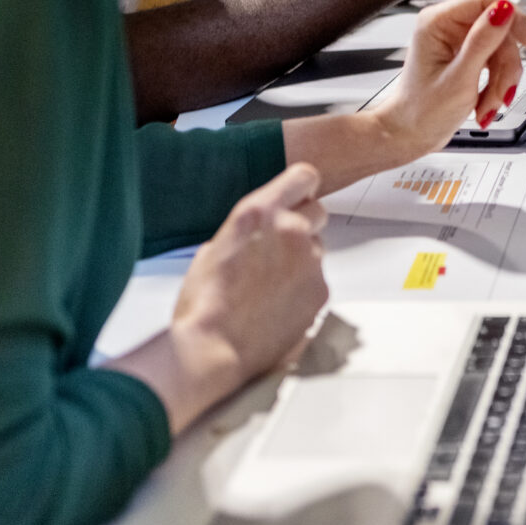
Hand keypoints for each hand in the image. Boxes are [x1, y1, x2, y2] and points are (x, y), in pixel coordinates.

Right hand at [169, 163, 331, 390]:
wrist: (212, 348)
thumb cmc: (204, 303)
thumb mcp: (214, 248)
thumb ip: (248, 231)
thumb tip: (259, 234)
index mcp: (260, 212)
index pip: (304, 176)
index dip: (302, 189)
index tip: (298, 199)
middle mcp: (291, 230)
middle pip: (317, 212)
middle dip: (303, 225)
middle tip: (279, 250)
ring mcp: (311, 260)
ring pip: (318, 248)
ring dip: (302, 260)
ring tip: (271, 286)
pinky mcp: (321, 290)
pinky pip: (319, 279)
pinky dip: (305, 288)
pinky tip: (279, 305)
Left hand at [368, 0, 525, 151]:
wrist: (410, 135)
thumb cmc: (421, 112)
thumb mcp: (458, 79)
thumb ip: (483, 42)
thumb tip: (504, 10)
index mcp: (437, 21)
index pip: (487, 0)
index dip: (513, 18)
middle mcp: (447, 24)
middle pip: (499, 26)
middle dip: (506, 62)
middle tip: (505, 89)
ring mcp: (458, 39)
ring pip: (502, 46)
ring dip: (503, 79)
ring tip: (489, 104)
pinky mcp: (467, 53)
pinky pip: (497, 59)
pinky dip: (498, 83)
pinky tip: (486, 102)